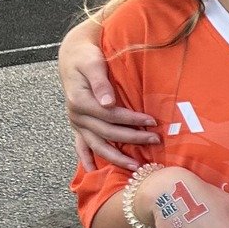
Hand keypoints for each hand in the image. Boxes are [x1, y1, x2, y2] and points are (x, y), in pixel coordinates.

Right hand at [58, 20, 159, 172]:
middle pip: (108, 132)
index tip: (152, 121)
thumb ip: (100, 82)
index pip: (110, 115)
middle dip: (132, 138)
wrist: (72, 56)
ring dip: (116, 158)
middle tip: (155, 140)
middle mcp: (76, 115)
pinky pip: (80, 145)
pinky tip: (93, 170)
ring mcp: (76, 123)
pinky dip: (85, 158)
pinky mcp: (78, 125)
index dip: (131, 120)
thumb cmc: (86, 57)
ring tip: (135, 168)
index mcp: (80, 100)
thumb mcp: (92, 63)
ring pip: (97, 145)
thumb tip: (108, 103)